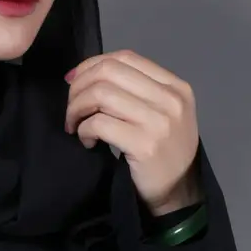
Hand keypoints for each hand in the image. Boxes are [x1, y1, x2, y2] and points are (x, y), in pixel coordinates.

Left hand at [63, 49, 201, 212]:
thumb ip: (135, 91)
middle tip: (71, 109)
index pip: (125, 57)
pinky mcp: (144, 145)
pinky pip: (99, 123)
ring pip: (101, 94)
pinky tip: (87, 141)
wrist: (178, 193)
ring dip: (78, 109)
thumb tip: (85, 74)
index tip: (73, 82)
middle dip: (80, 87)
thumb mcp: (162, 113)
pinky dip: (84, 130)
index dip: (92, 65)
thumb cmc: (164, 153)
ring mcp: (159, 122)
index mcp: (175, 86)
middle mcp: (170, 99)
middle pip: (109, 72)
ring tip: (76, 126)